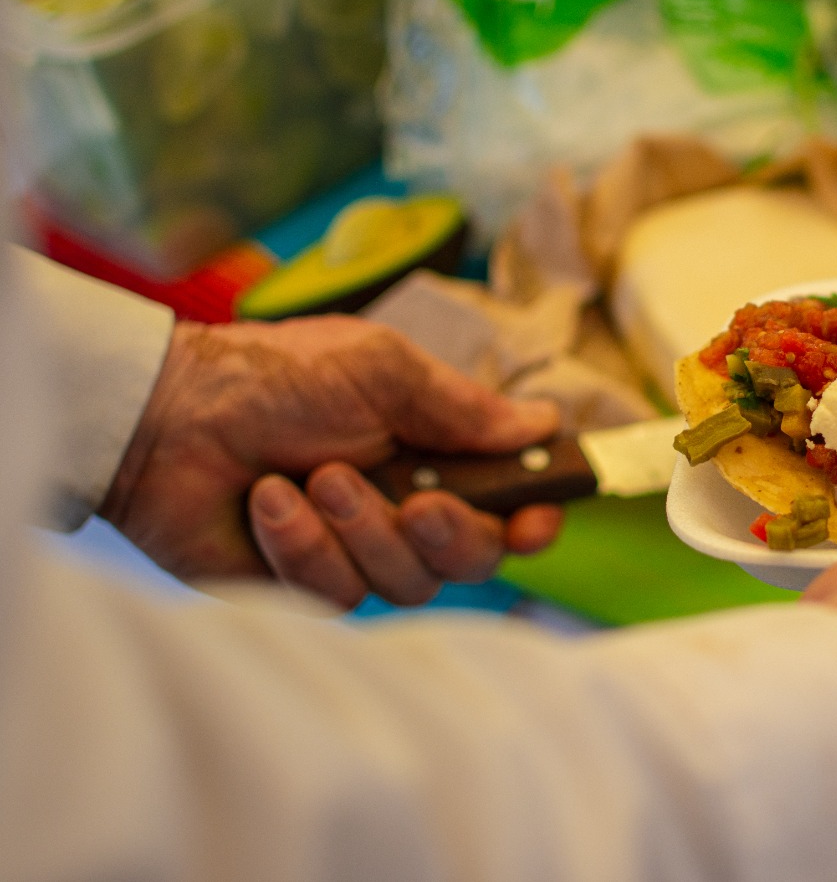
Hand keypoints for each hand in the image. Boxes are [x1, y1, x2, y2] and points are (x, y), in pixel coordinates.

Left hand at [99, 316, 564, 608]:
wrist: (167, 416)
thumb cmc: (274, 377)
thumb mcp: (382, 368)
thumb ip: (464, 406)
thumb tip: (544, 424)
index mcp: (436, 450)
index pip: (511, 502)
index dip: (535, 518)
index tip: (534, 519)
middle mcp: (406, 507)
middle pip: (475, 557)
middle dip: (454, 532)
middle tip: (420, 501)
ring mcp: (356, 551)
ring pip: (409, 582)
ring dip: (364, 527)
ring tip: (312, 477)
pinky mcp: (305, 586)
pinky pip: (338, 593)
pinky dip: (303, 543)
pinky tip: (268, 502)